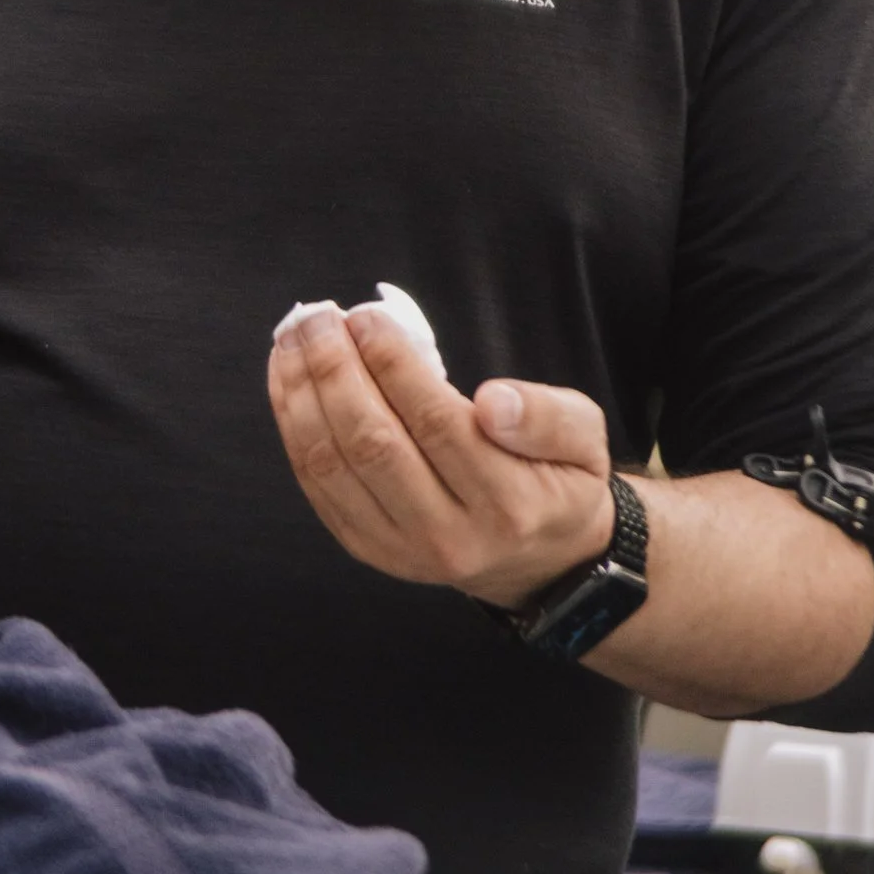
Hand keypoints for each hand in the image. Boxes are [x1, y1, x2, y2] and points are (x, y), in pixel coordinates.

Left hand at [268, 302, 613, 607]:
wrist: (536, 557)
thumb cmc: (556, 477)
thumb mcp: (584, 439)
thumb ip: (547, 415)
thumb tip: (493, 401)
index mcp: (507, 504)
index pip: (436, 423)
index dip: (393, 363)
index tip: (366, 315)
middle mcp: (449, 537)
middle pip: (374, 444)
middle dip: (335, 370)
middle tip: (319, 317)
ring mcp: (400, 550)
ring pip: (333, 466)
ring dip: (303, 393)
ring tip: (295, 336)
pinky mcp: (367, 548)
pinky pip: (316, 483)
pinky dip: (294, 424)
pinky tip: (288, 376)